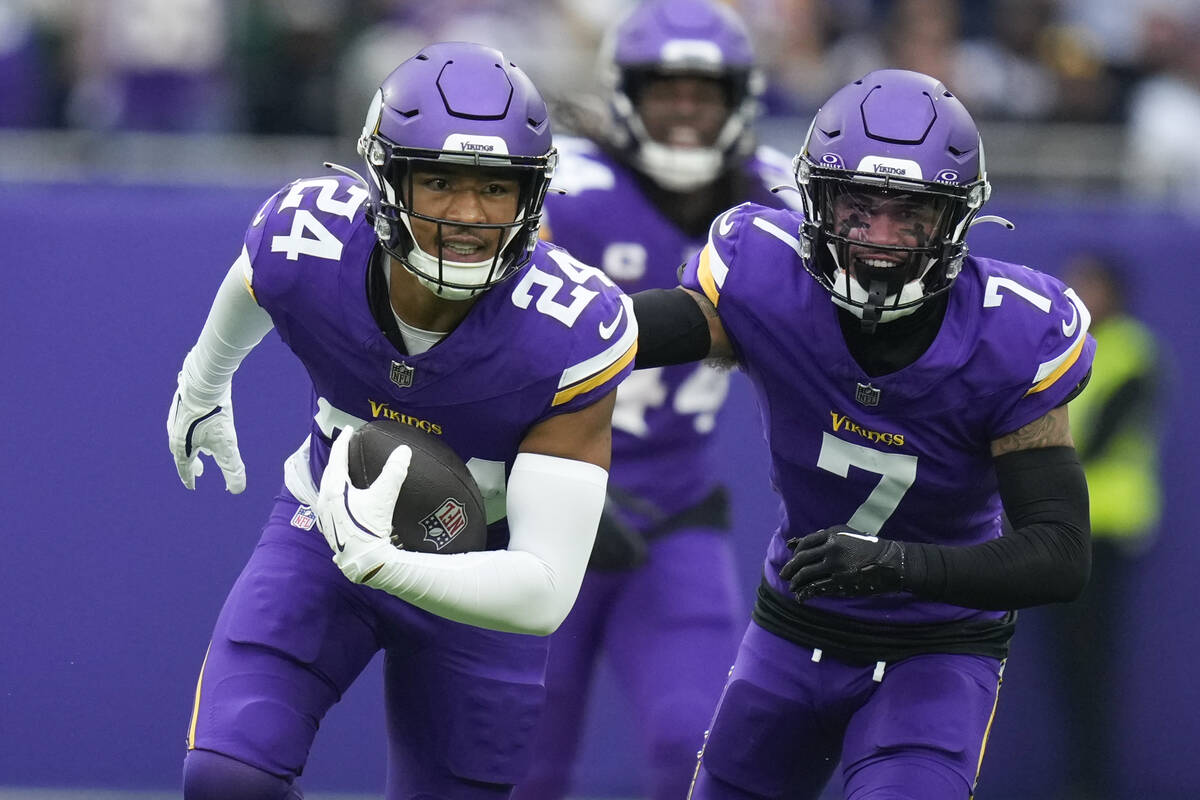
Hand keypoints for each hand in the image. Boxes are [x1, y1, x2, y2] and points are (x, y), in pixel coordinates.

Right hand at [167, 371, 245, 492]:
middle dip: (191, 465)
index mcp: (181, 447)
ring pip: (183, 437)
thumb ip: (232, 468)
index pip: (184, 468)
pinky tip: (203, 426)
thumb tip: (237, 490)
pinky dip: (194, 432)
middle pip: (182, 454)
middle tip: (201, 472)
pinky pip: (186, 423)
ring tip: (204, 451)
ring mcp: (176, 417)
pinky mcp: (182, 404)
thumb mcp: (227, 445)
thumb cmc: (214, 416)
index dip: (189, 479)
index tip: (193, 487)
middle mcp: (174, 433)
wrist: (204, 383)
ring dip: (193, 448)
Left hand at [314, 426, 411, 583]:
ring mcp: (324, 515)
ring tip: (345, 469)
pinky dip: (336, 491)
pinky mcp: (329, 526)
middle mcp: (324, 500)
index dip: (344, 441)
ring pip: (327, 487)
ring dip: (335, 475)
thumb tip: (404, 450)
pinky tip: (344, 497)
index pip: (337, 458)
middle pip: (329, 472)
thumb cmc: (371, 529)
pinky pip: (329, 501)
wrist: (364, 561)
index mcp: (334, 489)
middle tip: (347, 447)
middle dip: (338, 457)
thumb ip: (394, 472)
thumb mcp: (384, 497)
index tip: (350, 429)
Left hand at [780, 525, 906, 600]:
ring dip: (796, 582)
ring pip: (806, 575)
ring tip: (792, 586)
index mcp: (833, 535)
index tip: (792, 558)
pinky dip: (806, 592)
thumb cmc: (866, 546)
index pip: (805, 543)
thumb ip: (820, 538)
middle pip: (802, 559)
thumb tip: (792, 544)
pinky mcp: (841, 582)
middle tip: (784, 575)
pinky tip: (802, 596)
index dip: (795, 552)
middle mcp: (832, 549)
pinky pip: (817, 588)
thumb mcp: (844, 535)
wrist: (890, 562)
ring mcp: (836, 567)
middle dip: (790, 568)